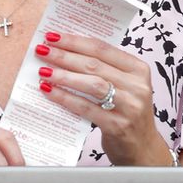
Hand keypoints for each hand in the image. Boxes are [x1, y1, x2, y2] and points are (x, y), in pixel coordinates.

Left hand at [35, 32, 171, 165]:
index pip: (102, 48)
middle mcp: (137, 86)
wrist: (141, 147)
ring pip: (91, 84)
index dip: (74, 41)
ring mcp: (130, 107)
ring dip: (63, 75)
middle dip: (64, 55)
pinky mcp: (118, 125)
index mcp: (138, 69)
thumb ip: (103, 68)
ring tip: (43, 70)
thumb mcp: (123, 85)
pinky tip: (48, 91)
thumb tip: (64, 49)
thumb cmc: (125, 110)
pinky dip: (64, 97)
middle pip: (94, 64)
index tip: (52, 36)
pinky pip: (85, 107)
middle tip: (41, 50)